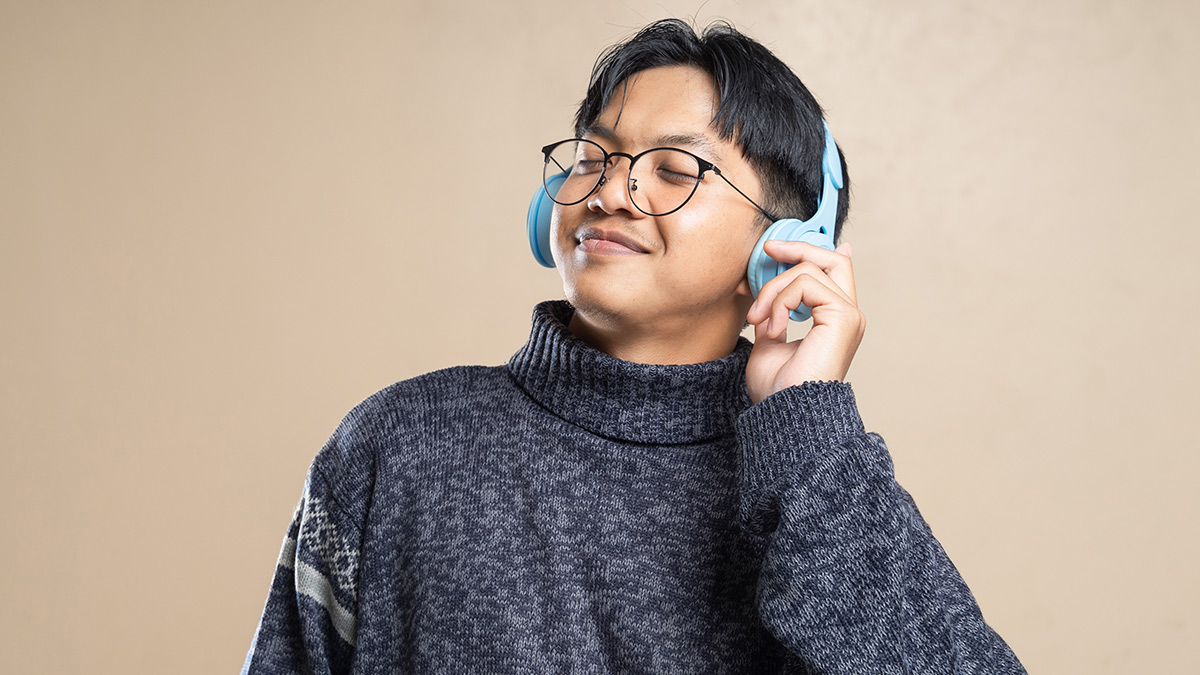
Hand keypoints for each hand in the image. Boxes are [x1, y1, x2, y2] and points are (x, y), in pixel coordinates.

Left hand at [744, 240, 865, 403]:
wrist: (785, 413)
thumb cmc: (778, 389)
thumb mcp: (769, 344)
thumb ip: (773, 317)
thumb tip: (770, 296)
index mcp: (833, 321)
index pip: (832, 271)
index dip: (808, 251)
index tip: (775, 249)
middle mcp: (847, 315)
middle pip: (831, 259)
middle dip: (797, 248)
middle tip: (767, 250)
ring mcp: (849, 315)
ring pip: (807, 270)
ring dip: (773, 291)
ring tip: (758, 320)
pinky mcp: (844, 316)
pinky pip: (805, 284)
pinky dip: (779, 301)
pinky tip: (772, 328)